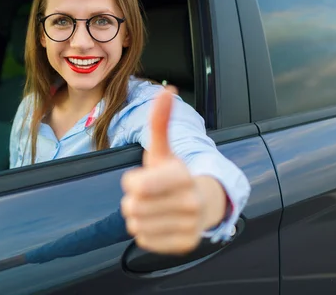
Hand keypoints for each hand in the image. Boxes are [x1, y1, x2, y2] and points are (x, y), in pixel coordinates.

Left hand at [120, 87, 224, 254]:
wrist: (204, 203)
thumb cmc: (175, 174)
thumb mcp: (164, 149)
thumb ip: (160, 121)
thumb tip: (165, 89)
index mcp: (182, 176)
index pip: (137, 187)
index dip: (131, 183)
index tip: (140, 179)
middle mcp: (190, 203)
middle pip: (132, 208)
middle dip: (132, 201)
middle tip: (147, 196)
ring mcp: (190, 226)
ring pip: (136, 226)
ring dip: (137, 217)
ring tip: (153, 208)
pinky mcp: (185, 245)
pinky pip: (144, 241)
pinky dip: (145, 232)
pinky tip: (159, 222)